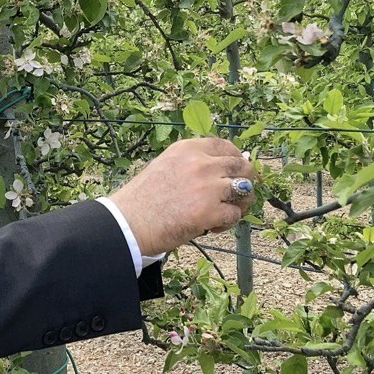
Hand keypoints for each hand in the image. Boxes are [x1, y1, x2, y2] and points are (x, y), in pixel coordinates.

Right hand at [107, 137, 256, 256]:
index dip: (236, 159)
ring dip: (240, 203)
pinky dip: (227, 223)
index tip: (236, 172)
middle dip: (245, 181)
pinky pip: (235, 214)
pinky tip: (211, 227)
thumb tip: (226, 167)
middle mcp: (201, 163)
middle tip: (236, 197)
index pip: (226, 146)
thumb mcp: (167, 165)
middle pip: (241, 166)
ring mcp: (208, 187)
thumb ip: (193, 163)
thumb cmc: (143, 199)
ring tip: (224, 214)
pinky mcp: (210, 211)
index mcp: (188, 149)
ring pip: (244, 190)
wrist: (128, 222)